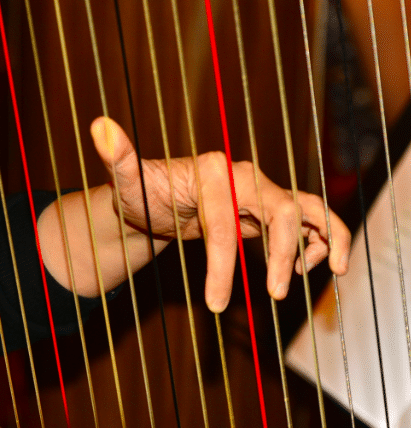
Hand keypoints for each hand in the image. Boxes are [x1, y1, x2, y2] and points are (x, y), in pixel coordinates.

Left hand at [91, 117, 350, 311]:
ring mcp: (260, 192)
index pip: (223, 223)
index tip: (216, 303)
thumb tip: (99, 125)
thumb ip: (117, 157)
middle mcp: (243, 177)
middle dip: (282, 254)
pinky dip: (319, 239)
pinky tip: (304, 268)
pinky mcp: (267, 208)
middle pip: (280, 211)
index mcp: (212, 172)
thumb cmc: (140, 192)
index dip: (222, 265)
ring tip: (328, 272)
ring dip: (323, 238)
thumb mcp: (125, 180)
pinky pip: (306, 221)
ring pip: (308, 208)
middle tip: (274, 295)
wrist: (154, 199)